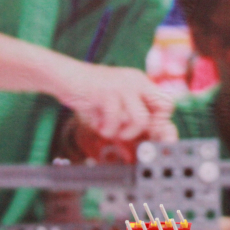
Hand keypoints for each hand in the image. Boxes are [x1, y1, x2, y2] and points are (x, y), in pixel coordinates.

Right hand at [56, 63, 176, 140]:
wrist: (62, 75)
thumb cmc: (88, 95)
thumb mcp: (111, 111)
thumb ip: (125, 128)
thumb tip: (135, 154)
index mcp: (141, 83)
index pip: (167, 103)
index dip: (162, 123)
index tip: (151, 136)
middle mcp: (137, 81)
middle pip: (166, 106)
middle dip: (153, 127)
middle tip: (133, 134)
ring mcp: (123, 85)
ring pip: (141, 119)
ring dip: (125, 132)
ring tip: (110, 131)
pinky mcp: (107, 91)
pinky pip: (116, 119)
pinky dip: (107, 129)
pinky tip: (99, 125)